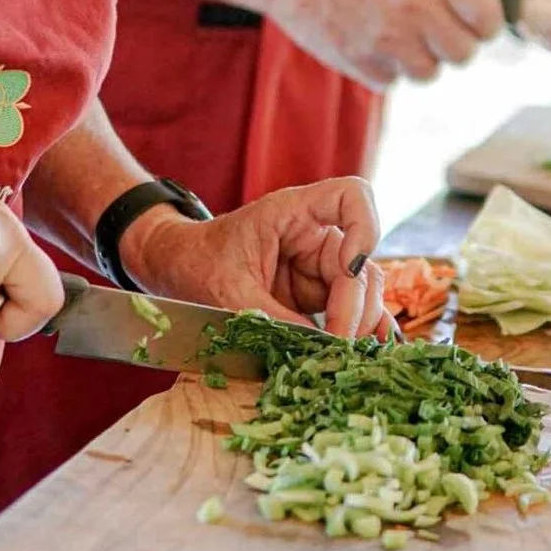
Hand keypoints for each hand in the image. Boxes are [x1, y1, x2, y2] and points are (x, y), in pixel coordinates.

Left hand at [120, 176, 395, 340]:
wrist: (177, 272)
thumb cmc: (197, 265)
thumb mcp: (229, 293)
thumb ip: (275, 318)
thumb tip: (320, 348)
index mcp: (294, 212)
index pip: (352, 196)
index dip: (364, 227)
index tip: (349, 268)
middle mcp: (315, 235)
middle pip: (362, 259)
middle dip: (355, 304)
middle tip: (338, 344)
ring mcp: (319, 265)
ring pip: (363, 288)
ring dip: (361, 320)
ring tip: (344, 354)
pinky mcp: (316, 293)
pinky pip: (351, 306)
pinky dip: (363, 326)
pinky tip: (373, 348)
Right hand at [262, 0, 503, 89]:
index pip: (488, 17)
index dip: (488, 21)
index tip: (478, 17)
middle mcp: (412, 12)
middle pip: (464, 54)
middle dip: (459, 43)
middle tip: (442, 29)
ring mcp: (383, 42)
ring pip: (429, 73)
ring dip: (424, 58)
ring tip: (404, 34)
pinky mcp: (357, 63)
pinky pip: (392, 81)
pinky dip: (389, 68)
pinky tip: (375, 42)